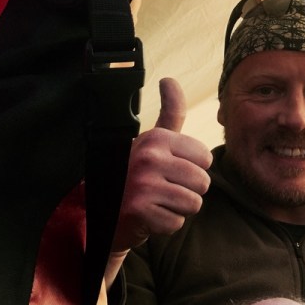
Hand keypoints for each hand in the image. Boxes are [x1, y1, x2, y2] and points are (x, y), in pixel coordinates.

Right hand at [111, 77, 212, 252]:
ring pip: (193, 203)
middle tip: (164, 190)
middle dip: (188, 191)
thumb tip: (169, 80)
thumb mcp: (152, 140)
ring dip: (178, 208)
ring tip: (158, 202)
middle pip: (203, 182)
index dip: (193, 168)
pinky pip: (176, 223)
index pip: (205, 157)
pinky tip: (149, 216)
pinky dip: (165, 224)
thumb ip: (169, 113)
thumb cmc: (135, 172)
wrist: (98, 210)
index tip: (171, 170)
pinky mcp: (140, 211)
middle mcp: (150, 158)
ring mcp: (144, 185)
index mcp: (157, 139)